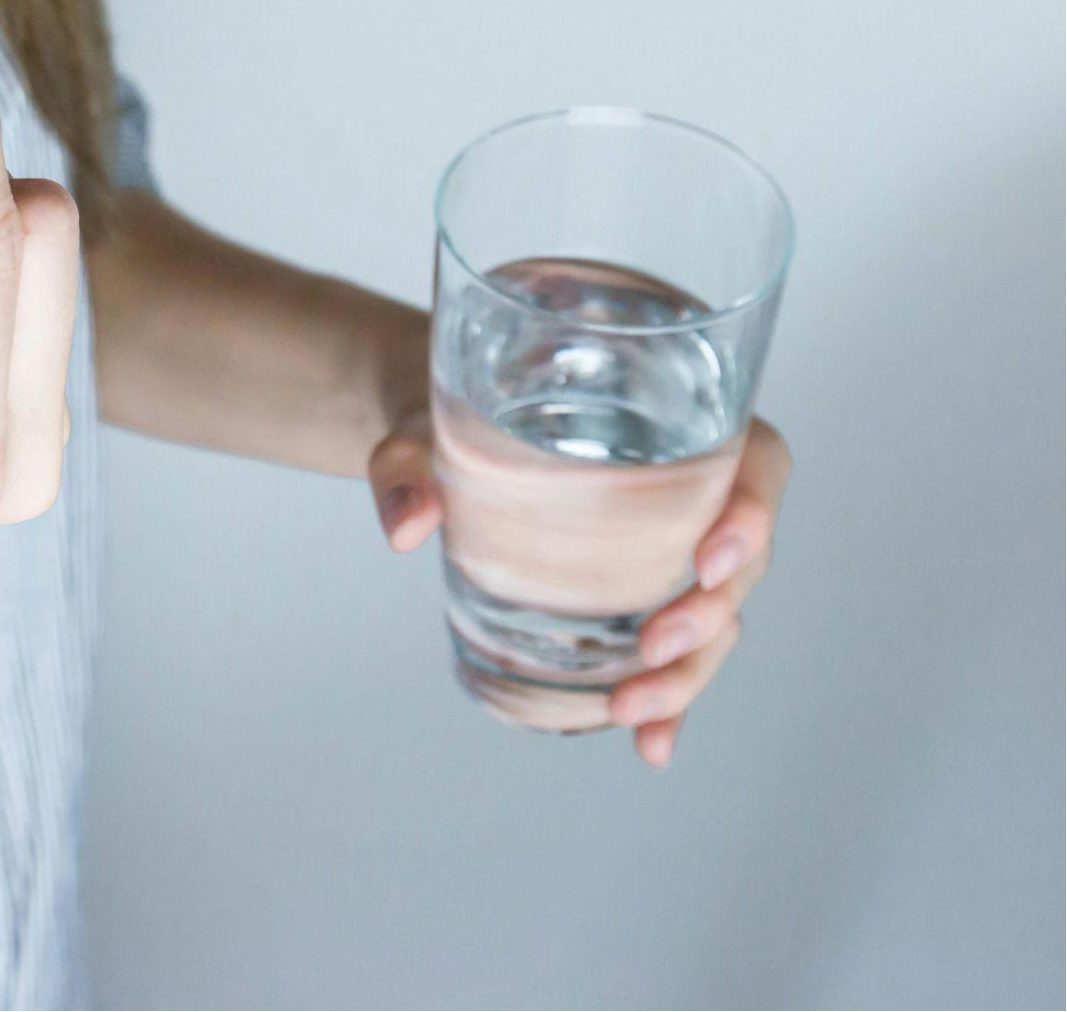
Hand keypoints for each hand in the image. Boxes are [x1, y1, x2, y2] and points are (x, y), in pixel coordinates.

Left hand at [369, 412, 792, 767]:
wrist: (437, 447)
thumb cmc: (445, 418)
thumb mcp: (420, 431)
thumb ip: (408, 467)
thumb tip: (406, 525)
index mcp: (671, 425)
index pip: (755, 462)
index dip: (753, 513)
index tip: (709, 558)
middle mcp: (689, 491)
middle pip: (741, 559)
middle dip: (709, 614)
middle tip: (653, 647)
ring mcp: (669, 551)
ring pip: (716, 618)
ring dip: (687, 673)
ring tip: (631, 711)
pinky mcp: (639, 598)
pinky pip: (674, 653)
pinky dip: (668, 701)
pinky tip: (651, 743)